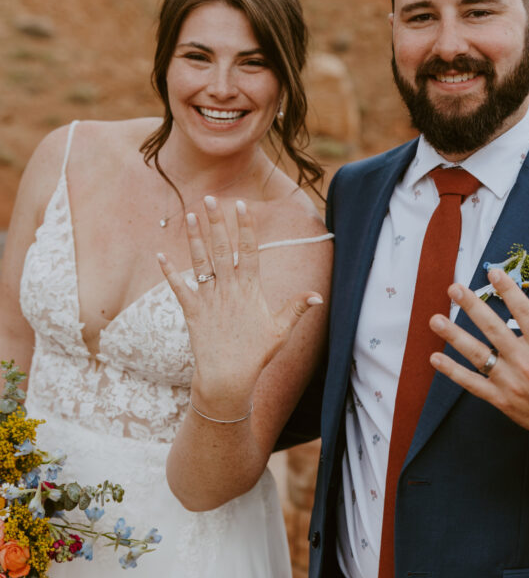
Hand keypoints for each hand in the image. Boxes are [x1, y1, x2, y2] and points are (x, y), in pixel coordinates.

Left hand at [158, 196, 322, 411]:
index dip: (245, 227)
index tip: (241, 206)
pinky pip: (179, 287)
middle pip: (221, 249)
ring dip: (195, 238)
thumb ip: (297, 308)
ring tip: (191, 215)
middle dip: (216, 222)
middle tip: (211, 199)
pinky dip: (169, 272)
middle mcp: (228, 289)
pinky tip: (161, 255)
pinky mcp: (192, 311)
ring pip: (200, 262)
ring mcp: (209, 299)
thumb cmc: (256, 355)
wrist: (227, 378)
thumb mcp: (281, 330)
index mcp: (250, 290)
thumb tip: (317, 295)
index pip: (248, 251)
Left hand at [429, 268, 528, 441]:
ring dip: (454, 336)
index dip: (508, 291)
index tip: (492, 272)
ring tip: (435, 318)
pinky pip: (472, 384)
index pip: (524, 312)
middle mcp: (526, 362)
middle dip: (472, 306)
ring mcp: (510, 382)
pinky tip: (435, 358)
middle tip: (454, 288)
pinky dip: (452, 373)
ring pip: (477, 355)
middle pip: (493, 329)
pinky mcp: (501, 399)